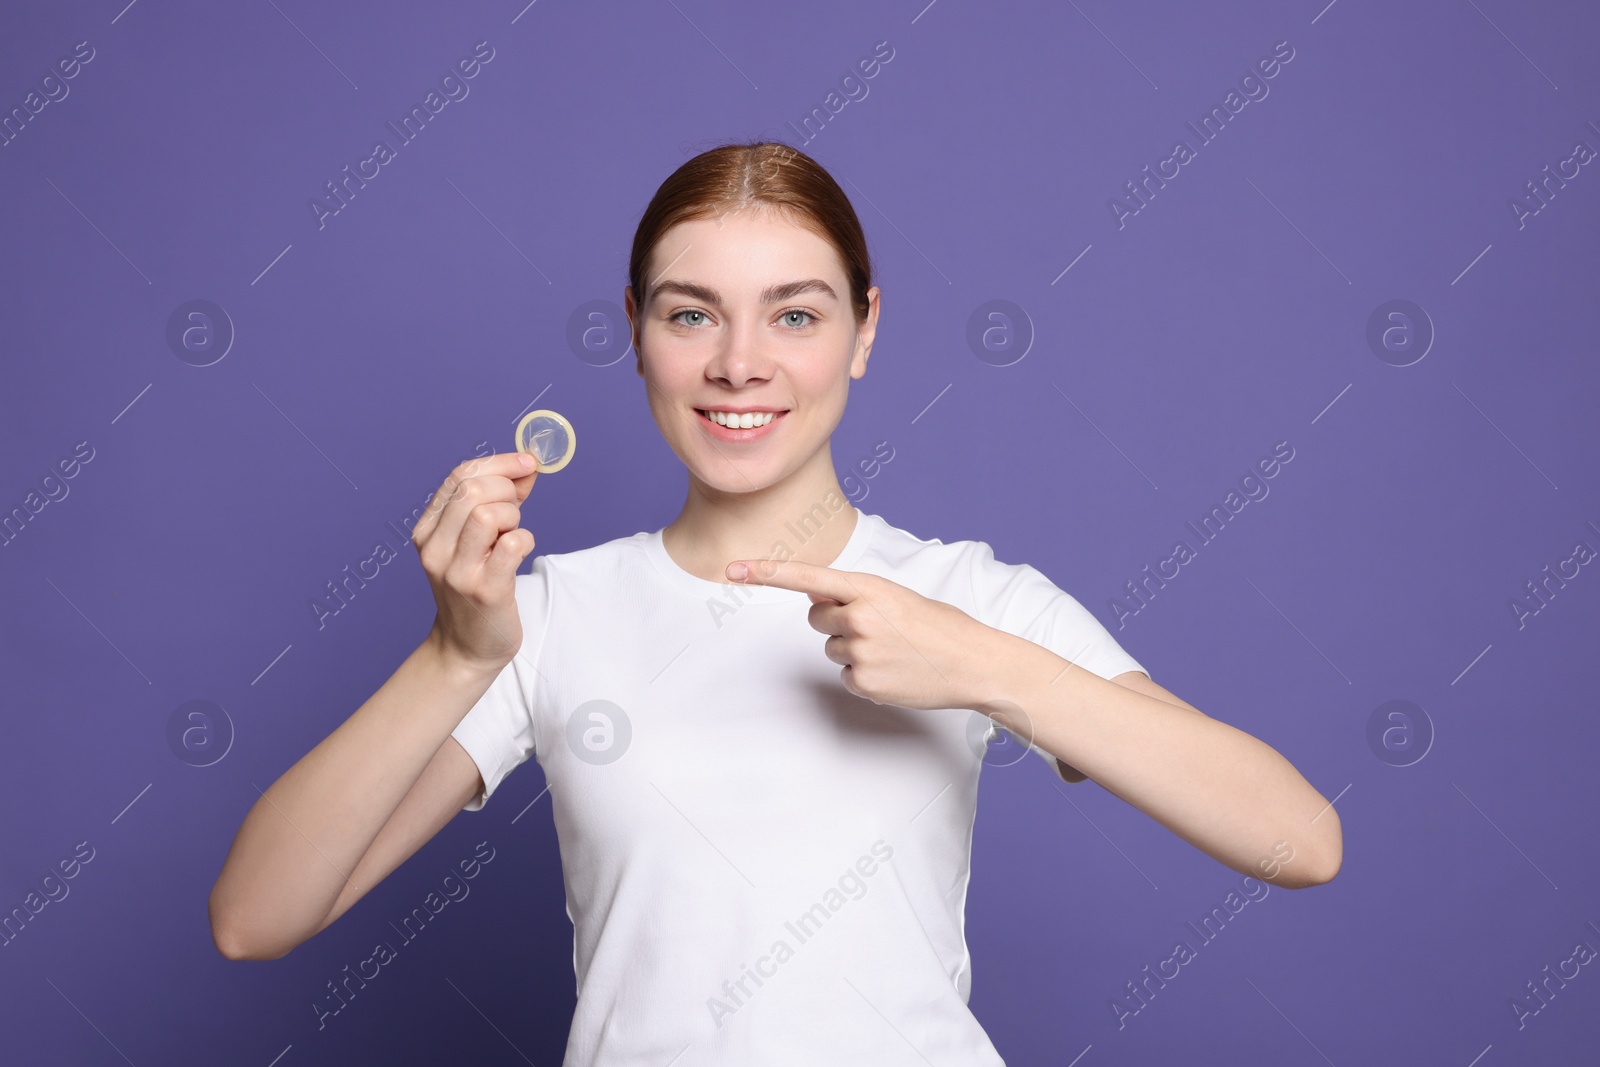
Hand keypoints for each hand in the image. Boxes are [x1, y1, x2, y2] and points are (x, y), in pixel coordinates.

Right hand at [411, 451, 538, 674]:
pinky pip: (513, 545)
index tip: (527, 463)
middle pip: (473, 490)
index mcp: (427, 530)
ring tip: (511, 536)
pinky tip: (519, 553)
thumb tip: (526, 467)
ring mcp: (458, 571)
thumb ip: (496, 501)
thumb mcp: (473, 541)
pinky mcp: (485, 590)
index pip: (460, 476)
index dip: (499, 463)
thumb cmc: (474, 588)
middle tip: (515, 513)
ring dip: (514, 518)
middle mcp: (435, 549)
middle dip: (507, 491)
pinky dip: (524, 540)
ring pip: (490, 514)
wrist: (466, 647)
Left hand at [726, 558, 1012, 711]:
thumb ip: (855, 594)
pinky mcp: (862, 682)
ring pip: (830, 649)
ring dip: (853, 649)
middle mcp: (859, 617)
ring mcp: (859, 651)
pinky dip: (864, 676)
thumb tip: (817, 594)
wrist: (973, 663)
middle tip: (877, 629)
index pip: (806, 577)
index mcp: (868, 587)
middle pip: (815, 617)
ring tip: (892, 651)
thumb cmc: (939, 626)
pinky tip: (893, 672)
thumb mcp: (896, 597)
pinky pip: (845, 676)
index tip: (733, 569)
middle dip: (836, 621)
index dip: (766, 572)